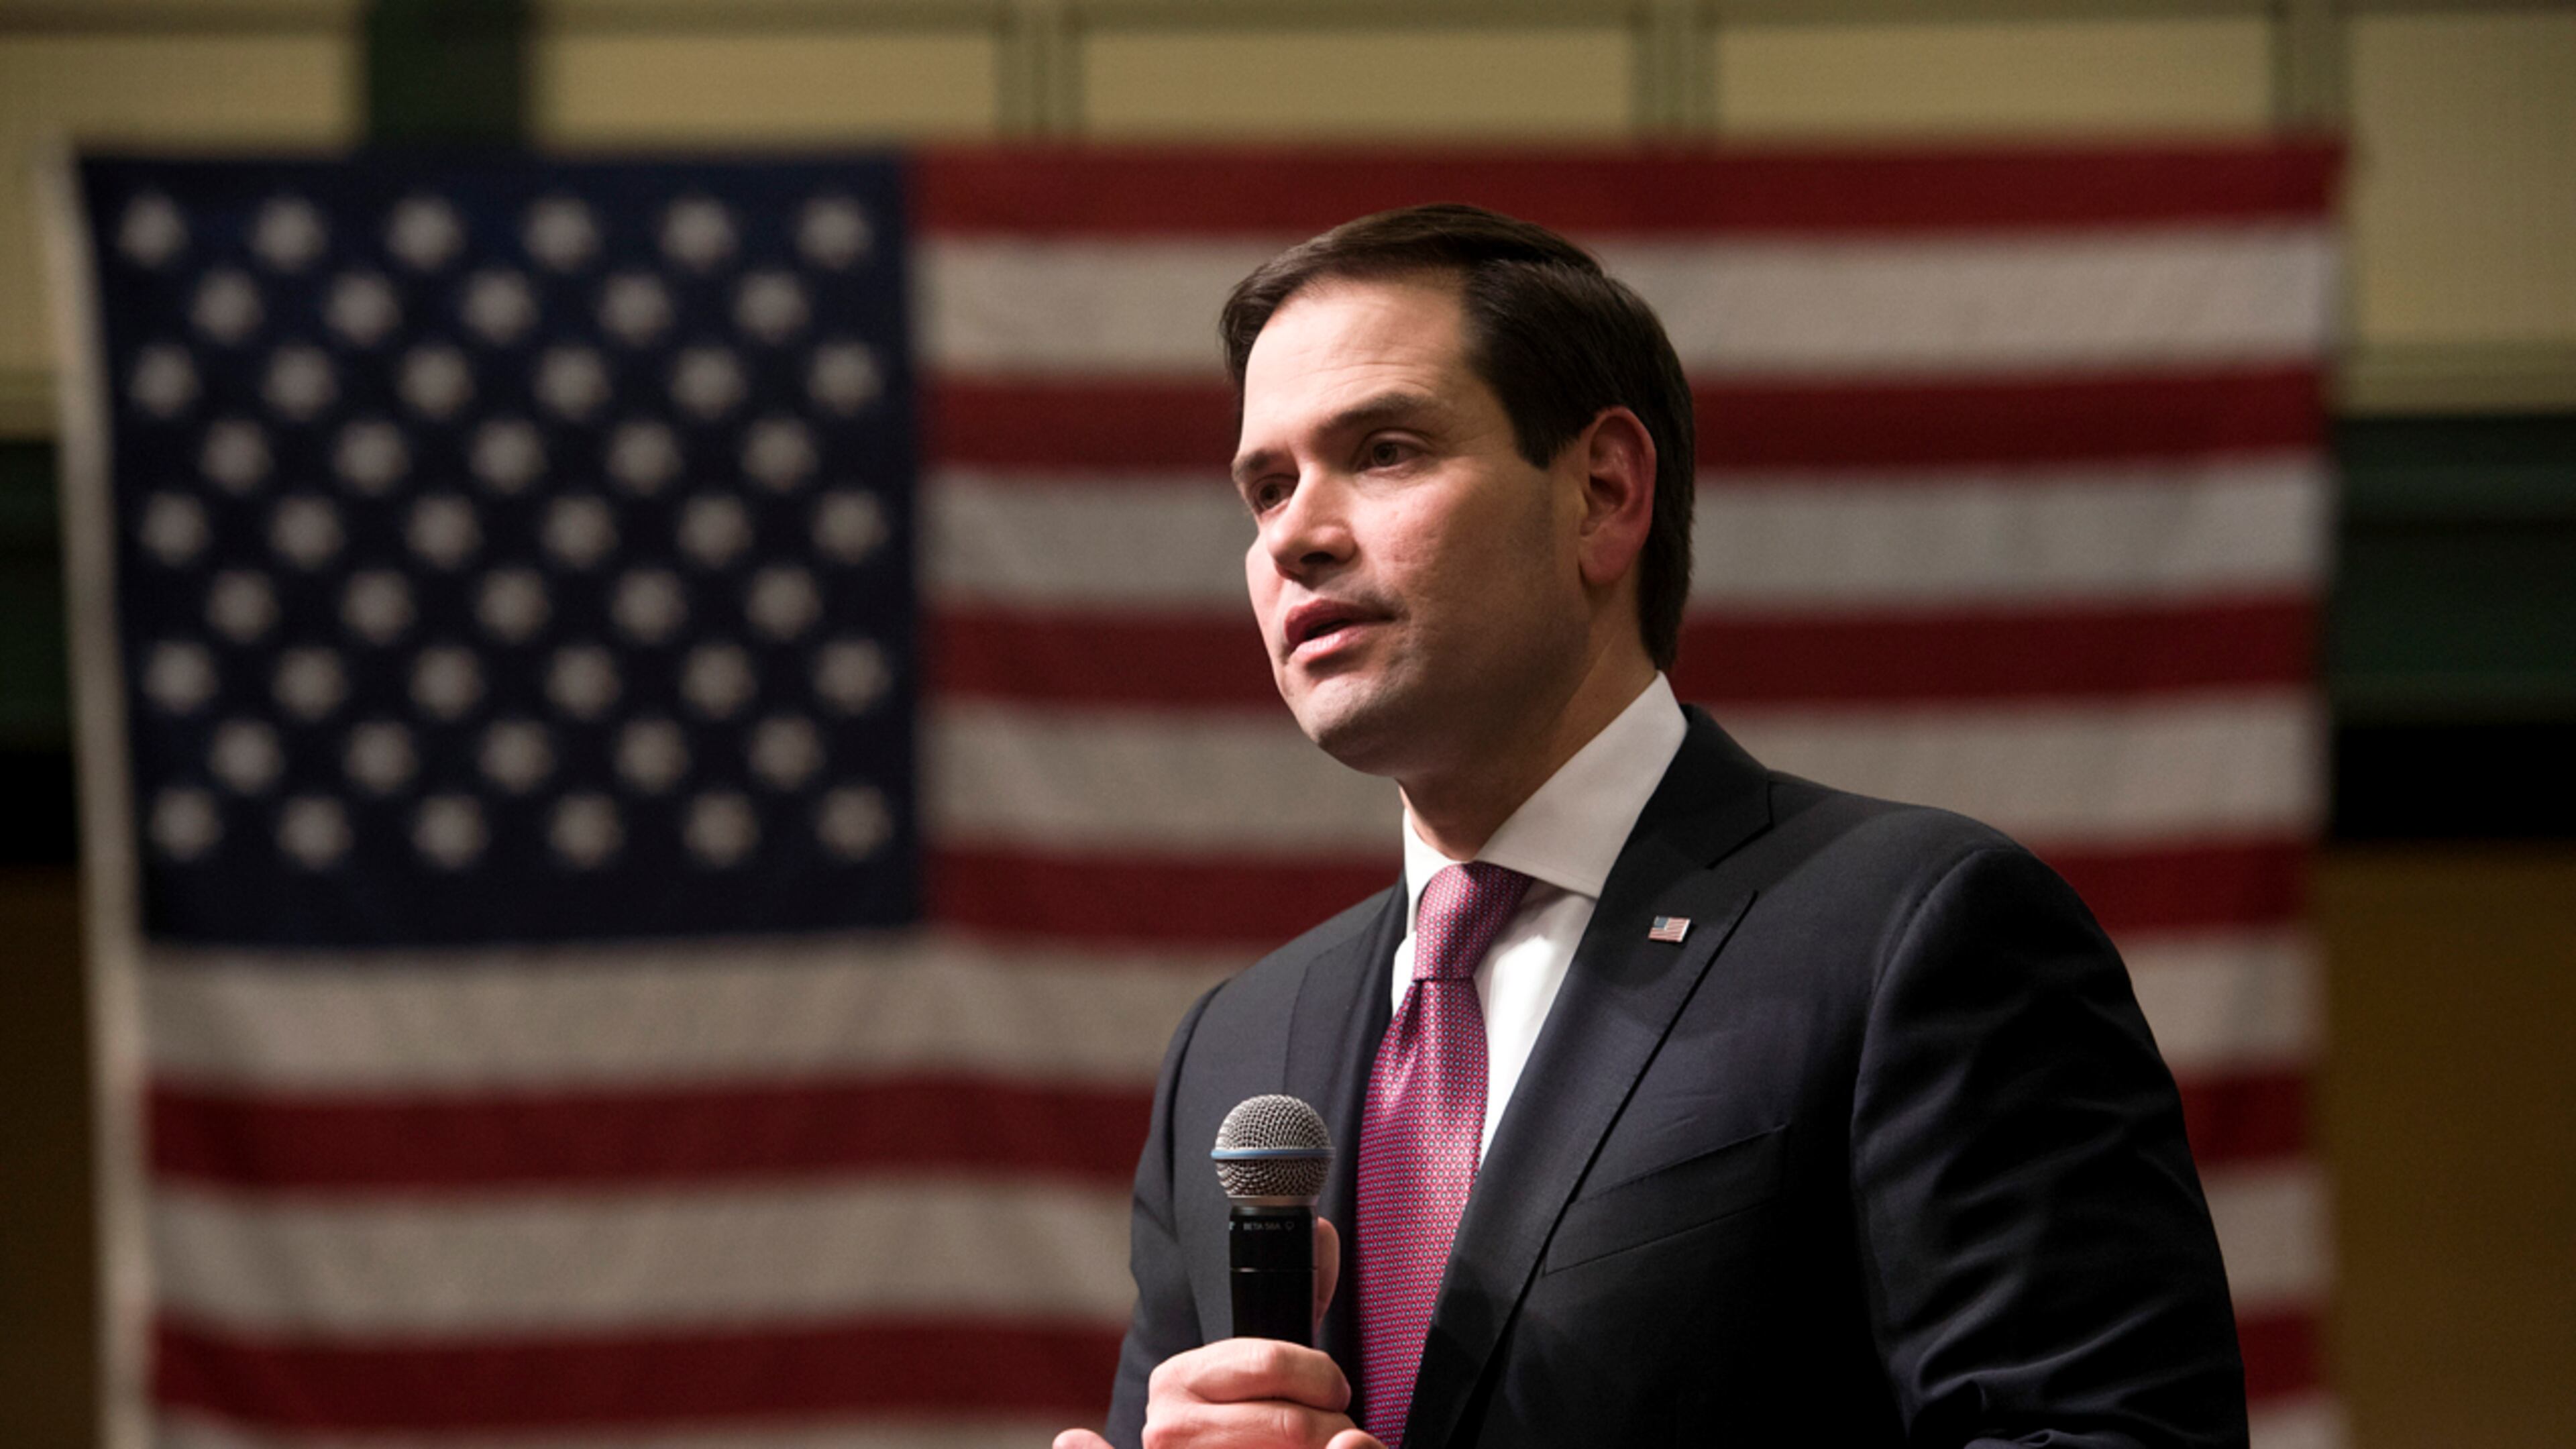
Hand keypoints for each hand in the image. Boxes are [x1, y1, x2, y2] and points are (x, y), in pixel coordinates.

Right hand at [1054, 1220, 1384, 1448]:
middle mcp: (1167, 1427)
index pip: (1271, 1363)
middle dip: (1331, 1425)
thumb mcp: (1253, 1360)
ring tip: (1322, 1446)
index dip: (1321, 1378)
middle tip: (1337, 1427)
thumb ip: (1297, 1299)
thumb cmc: (1237, 1417)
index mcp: (1176, 1377)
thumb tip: (1323, 1231)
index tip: (1337, 1390)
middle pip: (1291, 1423)